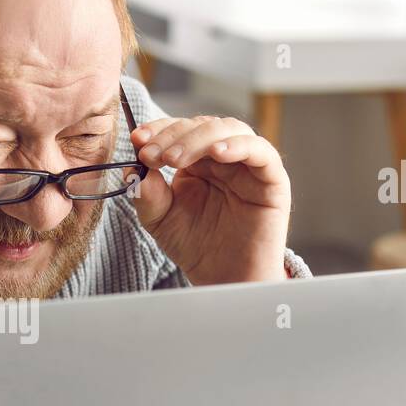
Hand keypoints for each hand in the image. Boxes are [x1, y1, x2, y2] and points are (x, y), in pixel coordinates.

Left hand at [129, 115, 291, 284]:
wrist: (224, 279)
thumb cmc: (196, 247)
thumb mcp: (160, 219)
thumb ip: (147, 193)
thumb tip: (133, 167)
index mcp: (196, 161)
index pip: (179, 130)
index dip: (159, 130)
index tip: (138, 139)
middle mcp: (222, 158)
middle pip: (201, 125)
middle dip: (173, 136)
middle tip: (152, 154)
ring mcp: (248, 165)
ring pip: (229, 130)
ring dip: (199, 138)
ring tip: (174, 158)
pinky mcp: (272, 179)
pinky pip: (261, 152)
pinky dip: (239, 146)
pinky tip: (217, 153)